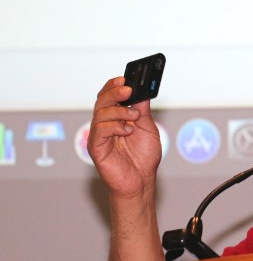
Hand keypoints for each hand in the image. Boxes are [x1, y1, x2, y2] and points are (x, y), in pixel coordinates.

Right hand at [88, 77, 161, 197]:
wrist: (141, 181)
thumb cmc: (144, 158)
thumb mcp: (148, 128)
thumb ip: (143, 110)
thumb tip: (141, 92)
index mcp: (116, 118)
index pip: (109, 97)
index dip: (113, 86)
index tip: (124, 79)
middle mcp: (105, 125)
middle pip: (101, 101)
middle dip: (114, 93)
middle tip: (127, 89)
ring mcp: (99, 136)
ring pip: (100, 113)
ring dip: (118, 111)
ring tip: (134, 116)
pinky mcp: (96, 147)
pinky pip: (100, 131)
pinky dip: (115, 127)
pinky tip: (127, 130)